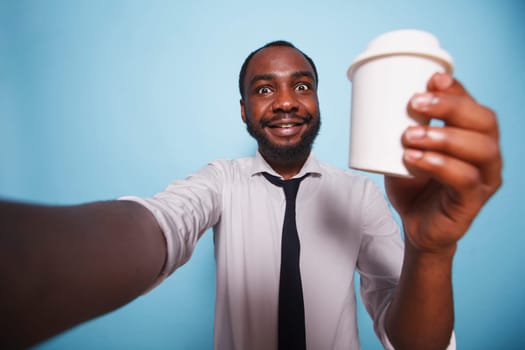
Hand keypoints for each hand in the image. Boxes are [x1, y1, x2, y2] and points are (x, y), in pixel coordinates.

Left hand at [385, 72, 501, 253]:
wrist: (416, 224)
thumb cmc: (414, 183)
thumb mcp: (406, 149)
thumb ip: (403, 128)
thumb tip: (376, 99)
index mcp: (473, 135)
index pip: (473, 105)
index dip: (456, 89)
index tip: (431, 79)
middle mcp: (486, 153)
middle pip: (483, 121)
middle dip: (450, 106)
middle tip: (415, 103)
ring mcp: (484, 178)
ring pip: (479, 148)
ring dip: (443, 136)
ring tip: (409, 135)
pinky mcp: (473, 201)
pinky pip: (465, 179)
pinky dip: (440, 165)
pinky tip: (416, 158)